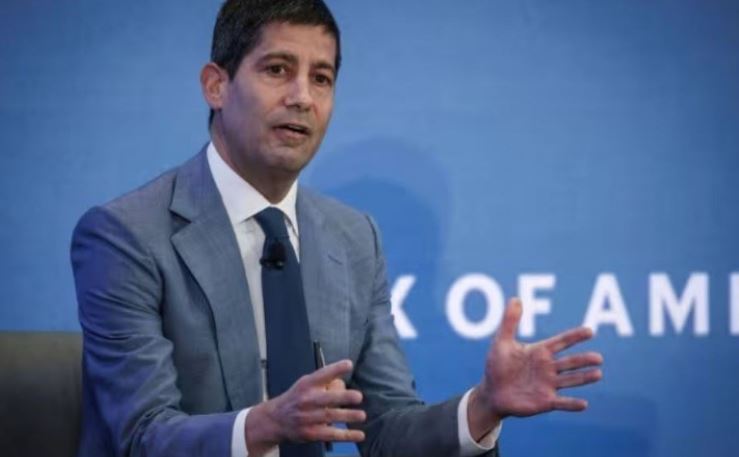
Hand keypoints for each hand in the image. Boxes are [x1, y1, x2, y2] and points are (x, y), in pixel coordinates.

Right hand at [245, 360, 365, 455]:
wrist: (275, 420)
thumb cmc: (297, 398)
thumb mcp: (306, 385)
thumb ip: (324, 383)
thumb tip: (344, 386)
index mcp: (307, 384)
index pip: (322, 374)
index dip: (335, 369)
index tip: (349, 364)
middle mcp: (307, 400)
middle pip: (327, 398)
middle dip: (343, 397)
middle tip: (358, 396)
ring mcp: (308, 418)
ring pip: (331, 416)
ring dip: (348, 416)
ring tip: (362, 415)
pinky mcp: (311, 433)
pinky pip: (331, 434)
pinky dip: (347, 435)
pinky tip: (360, 435)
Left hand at [468, 298, 602, 439]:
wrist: (492, 393)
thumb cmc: (497, 365)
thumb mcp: (501, 342)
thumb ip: (509, 321)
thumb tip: (515, 298)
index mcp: (540, 352)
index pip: (561, 342)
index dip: (575, 337)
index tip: (590, 331)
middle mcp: (548, 368)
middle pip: (570, 362)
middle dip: (584, 360)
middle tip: (598, 358)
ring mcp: (548, 385)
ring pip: (570, 380)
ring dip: (583, 378)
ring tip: (598, 374)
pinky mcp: (545, 401)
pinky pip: (561, 403)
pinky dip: (572, 404)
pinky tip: (584, 403)